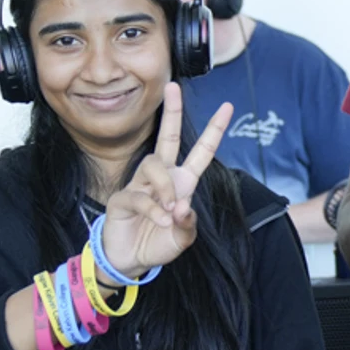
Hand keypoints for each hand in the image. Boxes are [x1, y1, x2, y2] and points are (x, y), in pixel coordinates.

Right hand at [101, 83, 232, 279]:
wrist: (131, 261)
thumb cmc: (158, 243)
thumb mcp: (183, 239)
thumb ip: (189, 224)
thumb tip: (184, 206)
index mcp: (183, 182)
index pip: (201, 151)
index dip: (214, 130)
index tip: (227, 107)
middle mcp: (162, 178)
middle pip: (167, 138)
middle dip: (171, 112)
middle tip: (173, 87)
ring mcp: (140, 185)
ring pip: (154, 165)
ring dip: (166, 187)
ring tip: (171, 209)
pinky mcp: (122, 199)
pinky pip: (139, 195)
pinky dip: (154, 210)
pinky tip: (162, 220)